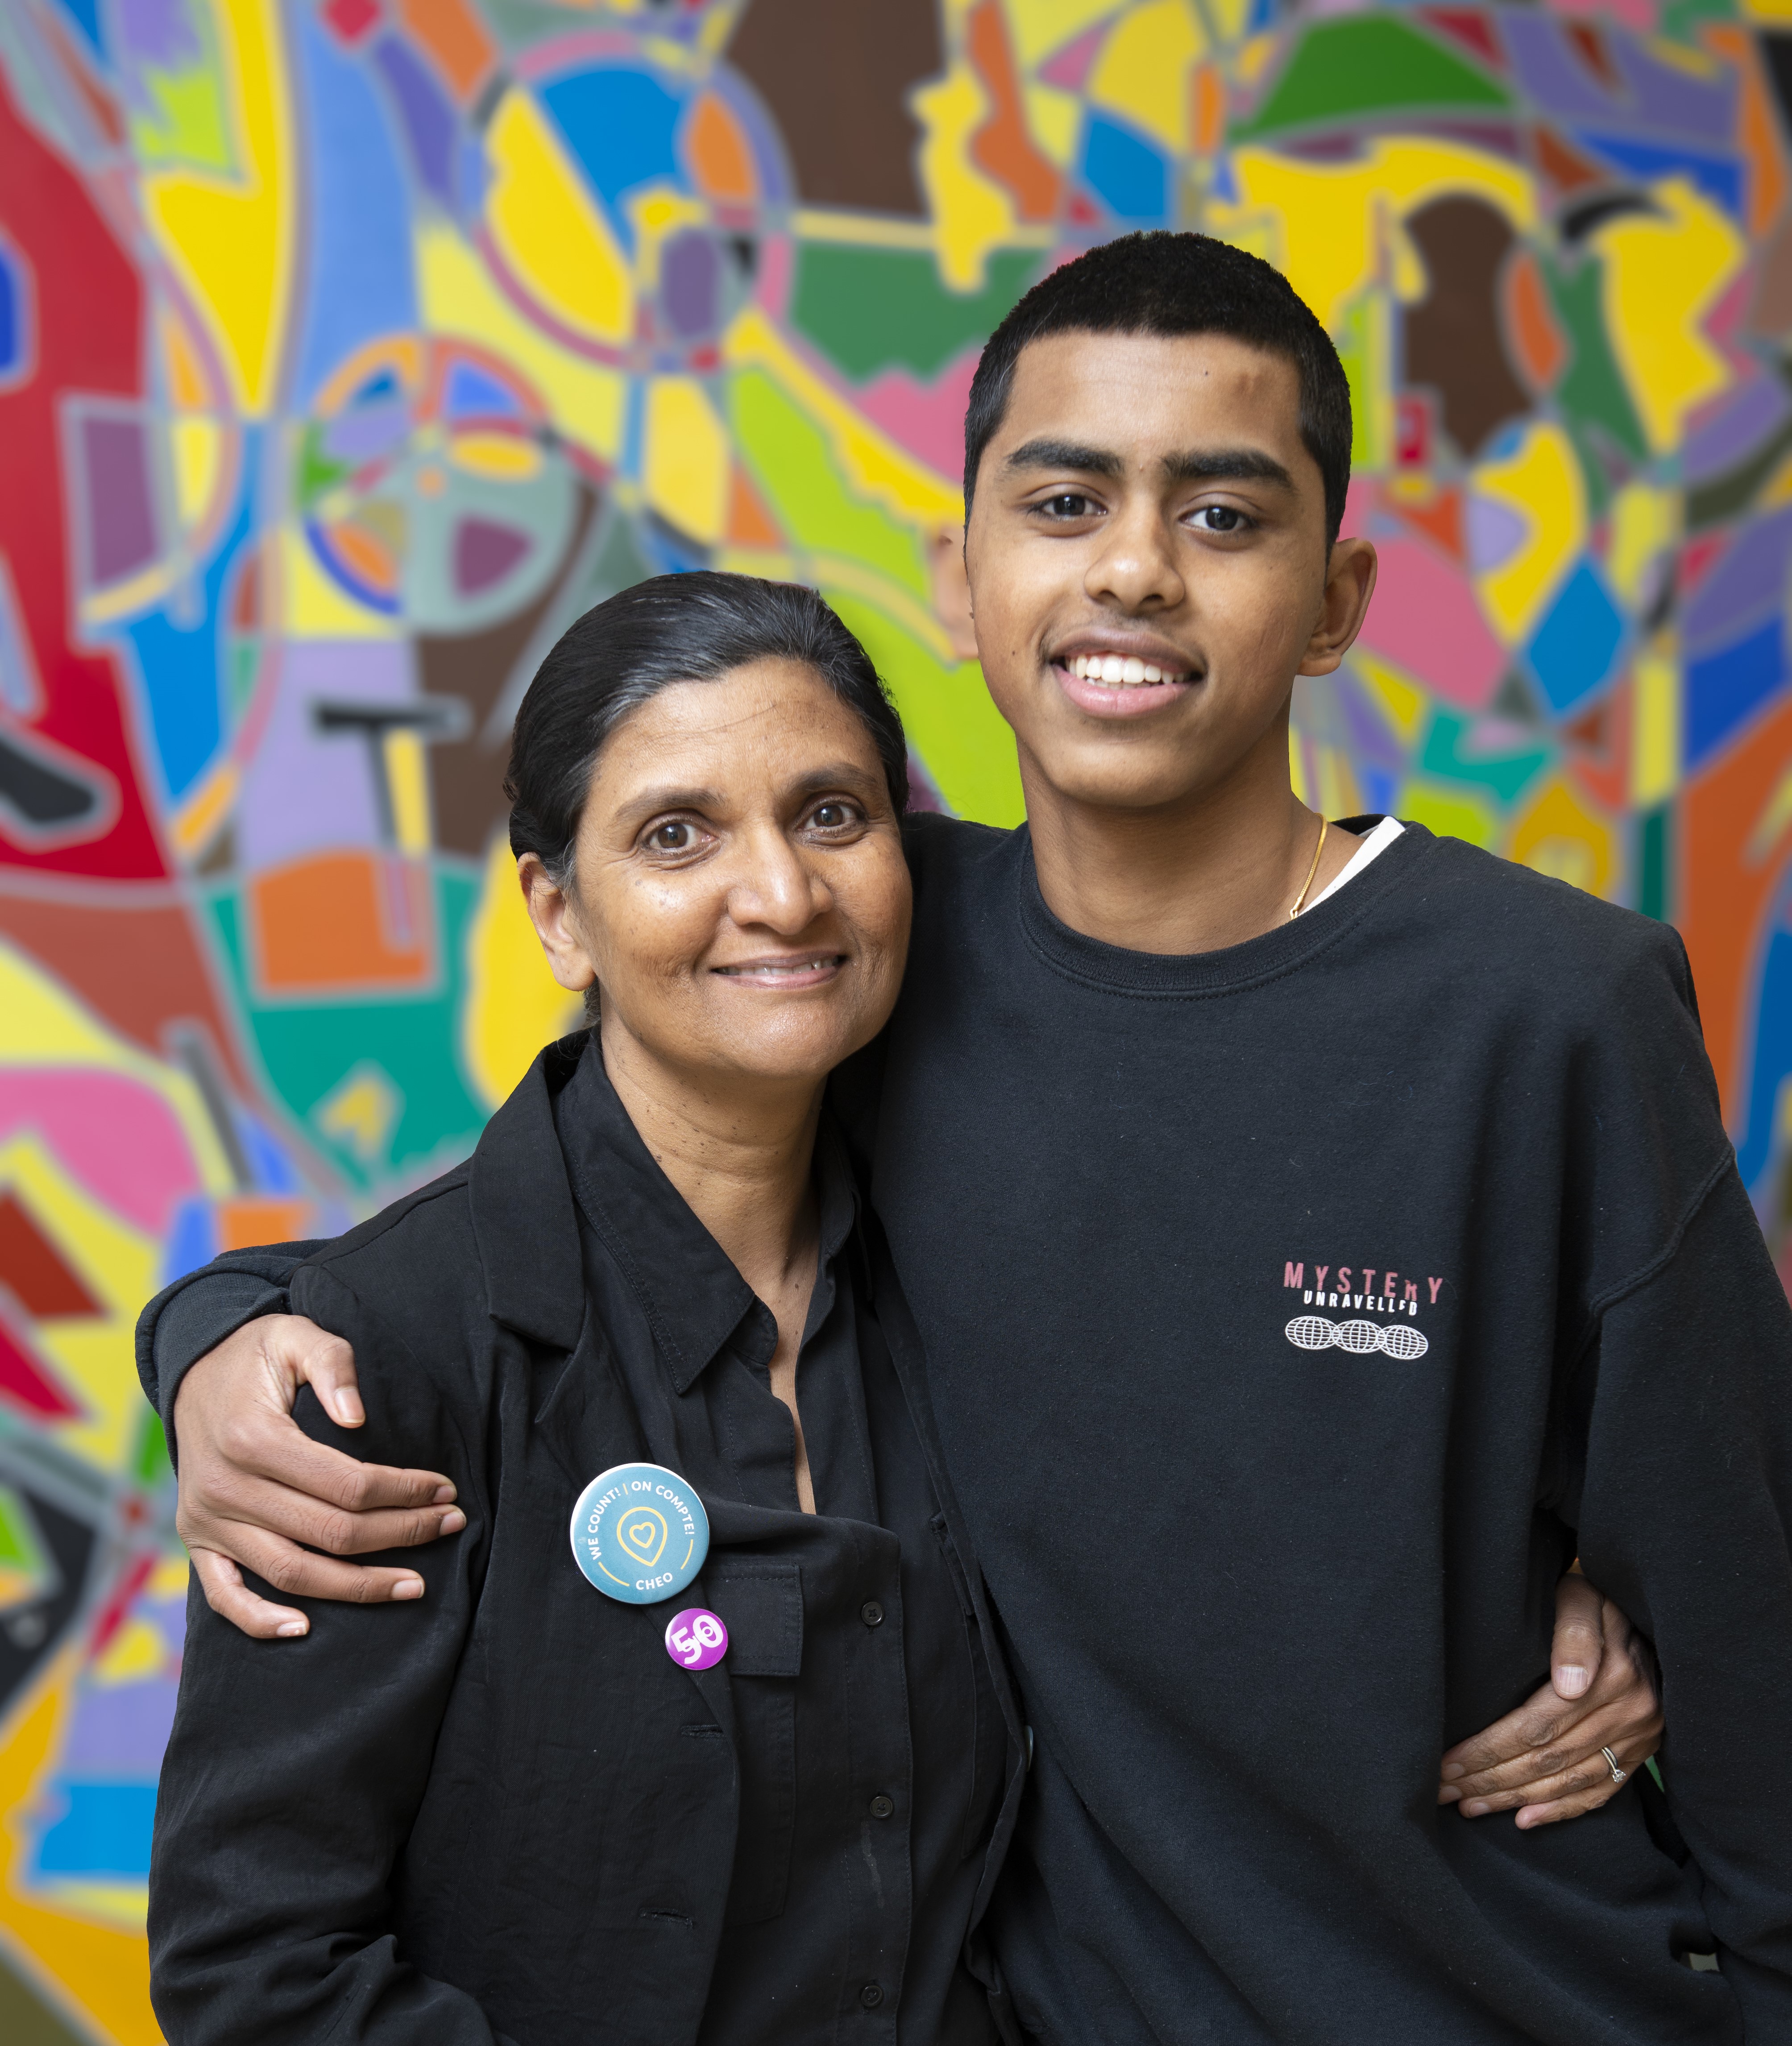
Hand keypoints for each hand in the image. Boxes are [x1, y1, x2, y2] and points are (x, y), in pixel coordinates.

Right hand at [172, 1314, 464, 1640]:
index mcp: (252, 1438)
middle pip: (328, 1532)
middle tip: (450, 1526)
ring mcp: (207, 1521)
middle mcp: (224, 1488)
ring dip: (356, 1588)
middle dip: (399, 1534)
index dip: (403, 1491)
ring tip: (414, 1585)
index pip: (346, 1484)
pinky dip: (260, 1620)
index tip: (445, 1489)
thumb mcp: (297, 1334)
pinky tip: (305, 1629)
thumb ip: (333, 1365)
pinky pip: (223, 1596)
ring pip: (290, 1573)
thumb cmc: (259, 1354)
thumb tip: (357, 1417)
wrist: (194, 1372)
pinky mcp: (197, 1541)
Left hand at [1437, 1572, 1661, 1827]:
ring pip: (1569, 1781)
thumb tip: (1569, 1684)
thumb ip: (1574, 1634)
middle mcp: (1628, 1715)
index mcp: (1611, 1678)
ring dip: (1516, 1798)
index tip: (1448, 1764)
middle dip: (1490, 1780)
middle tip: (1446, 1792)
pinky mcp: (1643, 1752)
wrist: (1651, 1613)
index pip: (1535, 1727)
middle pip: (1547, 1759)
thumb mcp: (1583, 1598)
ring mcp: (1638, 1738)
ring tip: (1471, 1806)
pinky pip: (1602, 1790)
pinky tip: (1526, 1819)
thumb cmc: (1598, 1597)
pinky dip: (1563, 1809)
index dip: (1488, 1749)